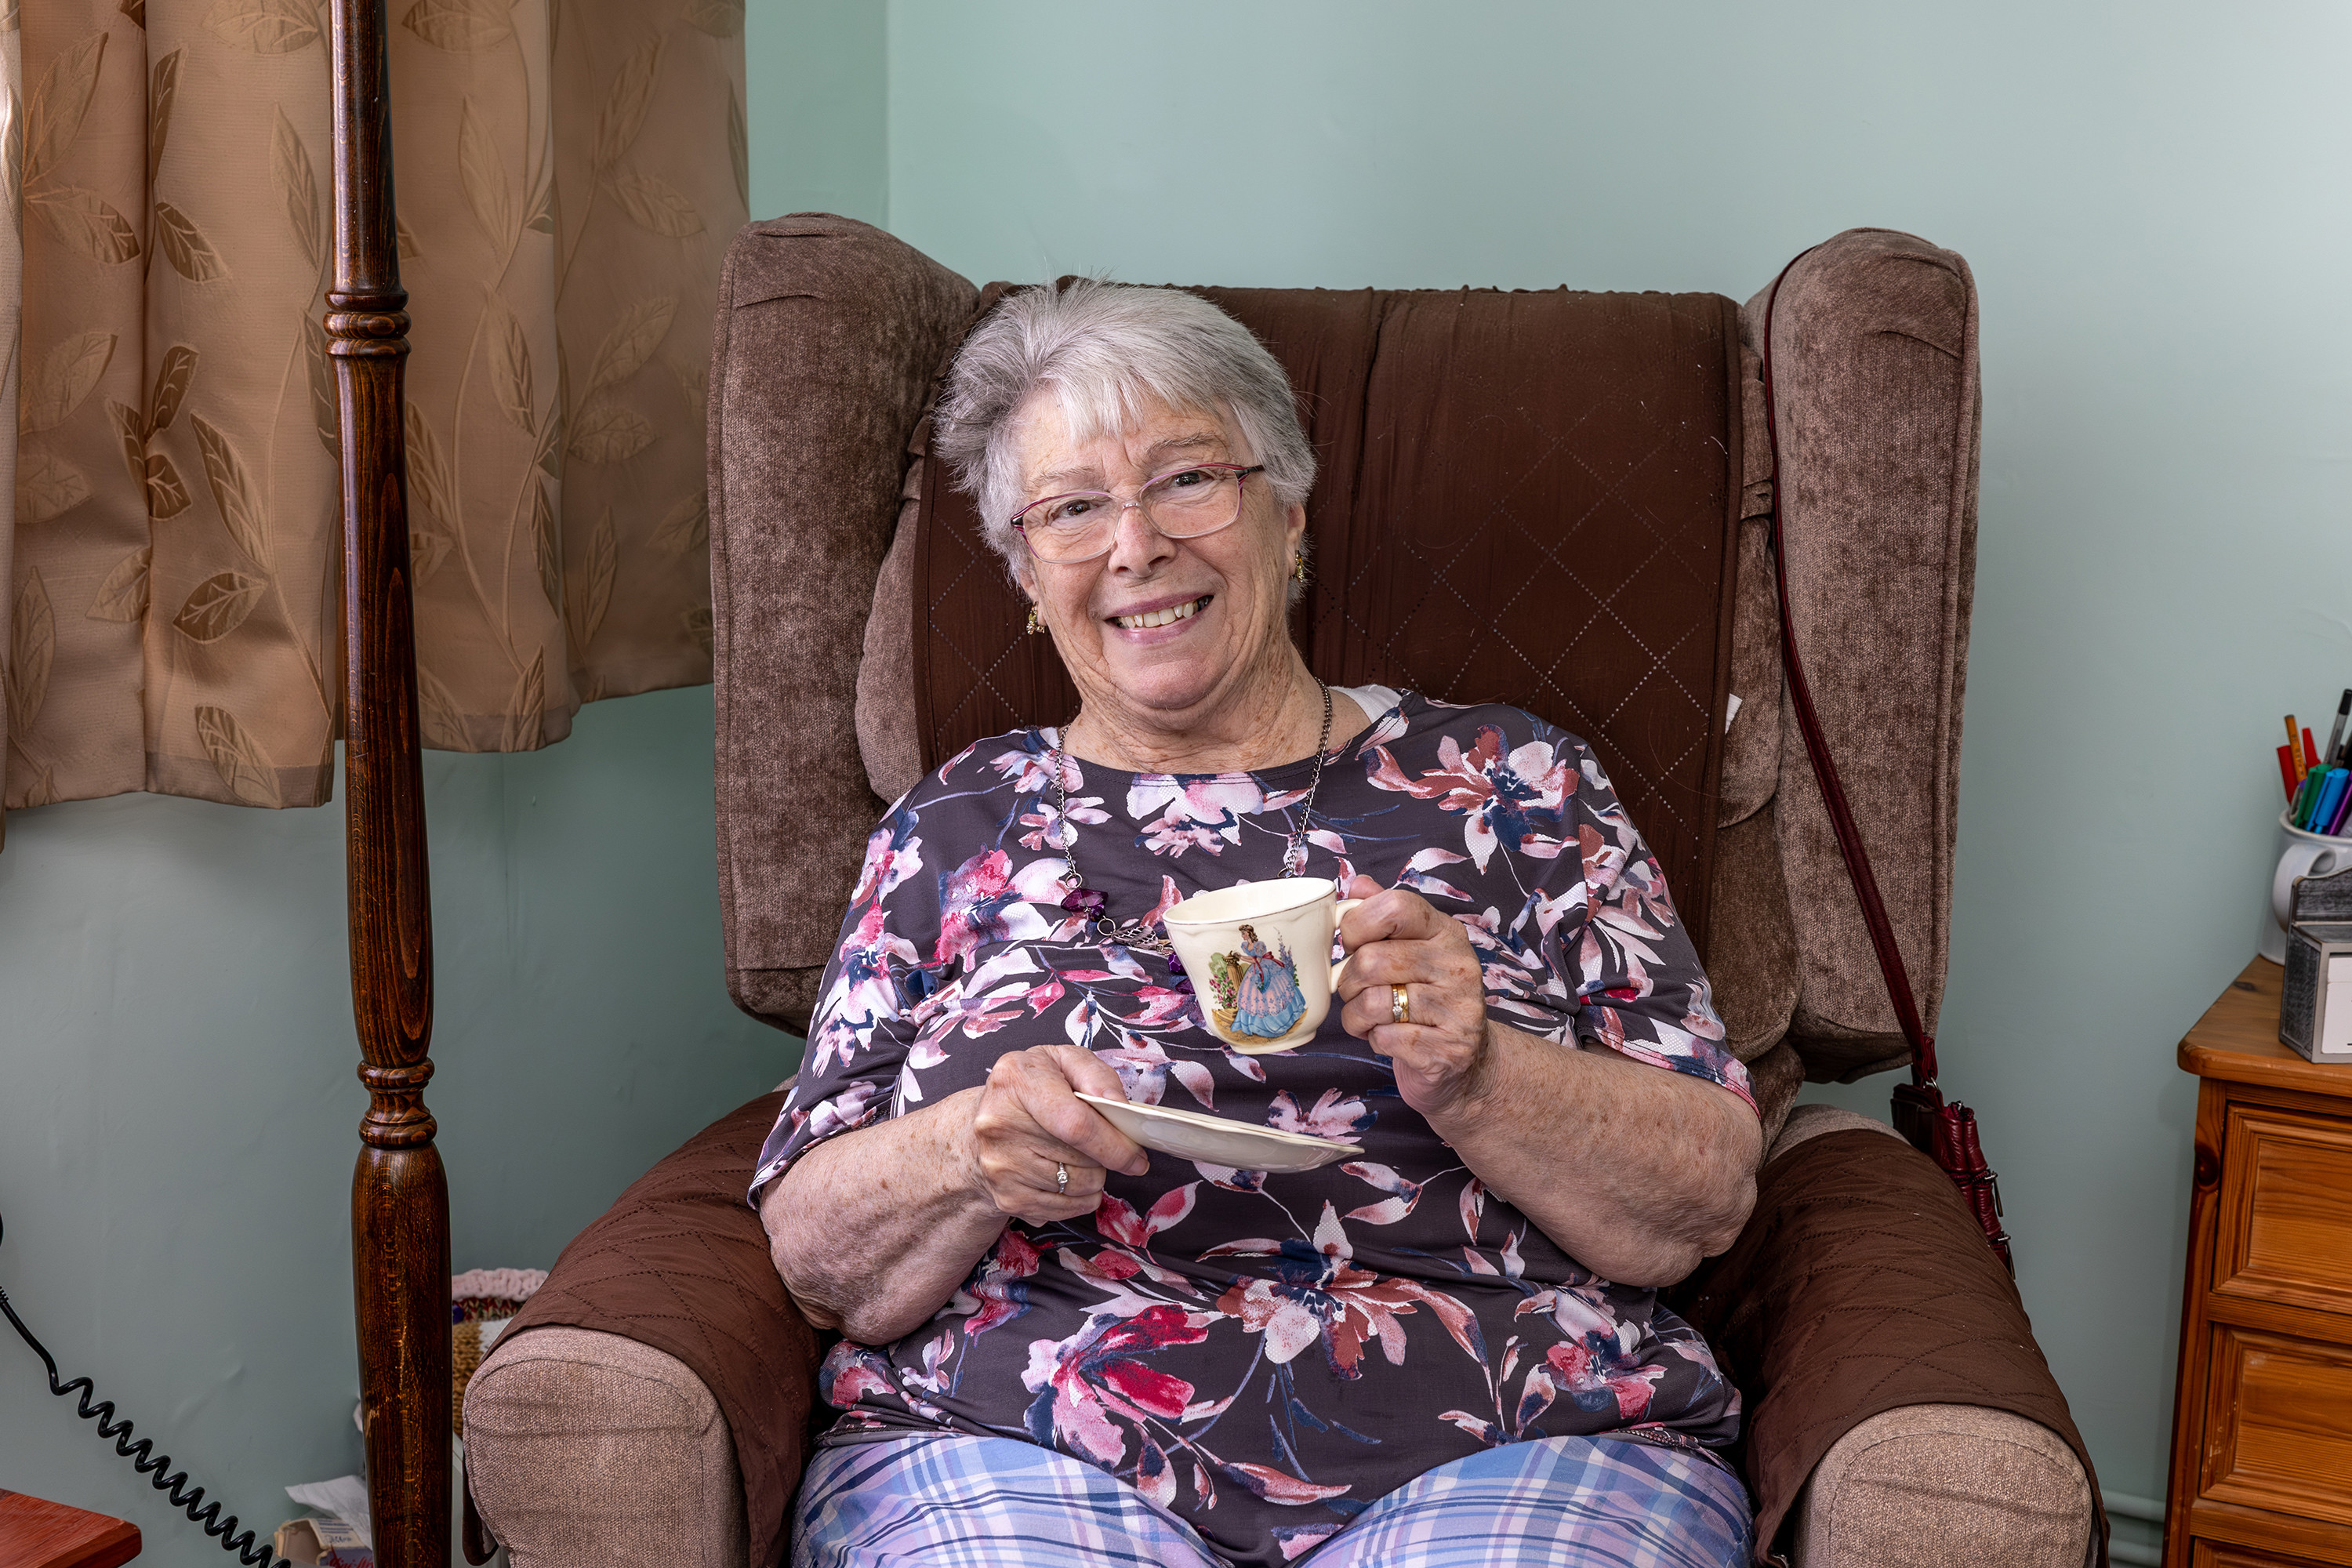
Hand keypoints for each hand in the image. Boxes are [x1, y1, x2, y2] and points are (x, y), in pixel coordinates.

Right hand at [961, 1045, 1149, 1225]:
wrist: (978, 1128)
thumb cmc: (1030, 1090)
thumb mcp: (1061, 1062)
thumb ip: (1095, 1074)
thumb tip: (1120, 1107)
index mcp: (1016, 1080)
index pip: (1075, 1124)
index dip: (1114, 1144)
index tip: (1136, 1155)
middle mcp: (1000, 1124)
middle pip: (1081, 1159)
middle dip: (1105, 1157)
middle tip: (1101, 1144)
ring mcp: (1000, 1166)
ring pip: (1078, 1187)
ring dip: (1093, 1176)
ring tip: (1078, 1156)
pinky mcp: (1007, 1197)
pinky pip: (1066, 1209)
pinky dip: (1078, 1197)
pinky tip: (1065, 1176)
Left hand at [1335, 875, 1496, 1119]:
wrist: (1467, 1062)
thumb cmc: (1427, 999)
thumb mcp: (1412, 949)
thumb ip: (1386, 915)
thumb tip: (1359, 883)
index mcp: (1446, 933)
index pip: (1396, 906)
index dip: (1358, 924)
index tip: (1352, 943)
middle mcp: (1458, 966)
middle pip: (1373, 960)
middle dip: (1347, 980)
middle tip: (1353, 990)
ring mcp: (1457, 1009)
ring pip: (1373, 1003)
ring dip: (1355, 1015)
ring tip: (1367, 1016)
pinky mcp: (1447, 1050)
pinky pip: (1384, 1038)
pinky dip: (1373, 1040)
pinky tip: (1387, 1037)